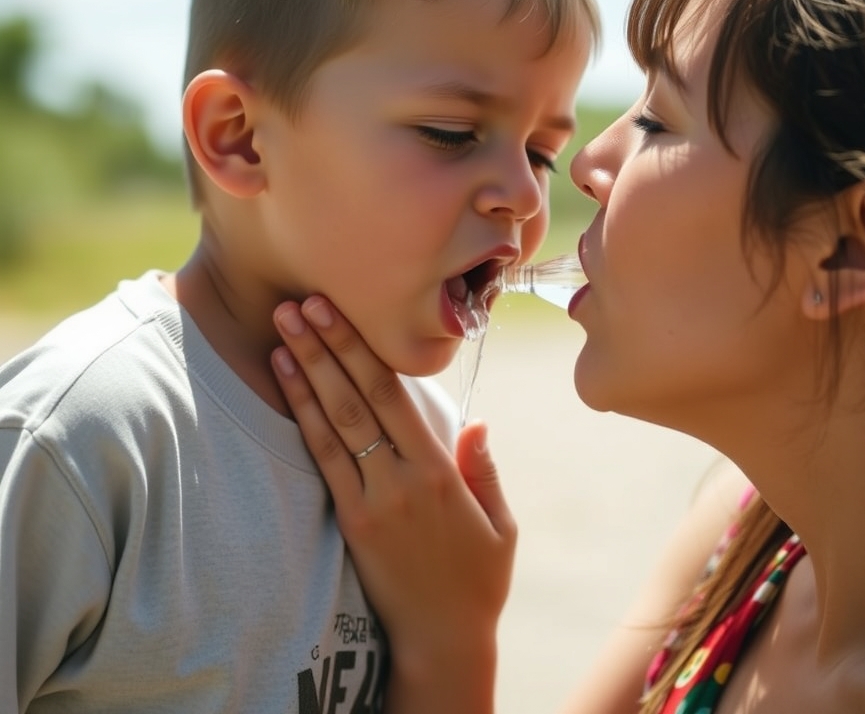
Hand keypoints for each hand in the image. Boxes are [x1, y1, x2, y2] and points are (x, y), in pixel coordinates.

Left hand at [271, 296, 514, 713]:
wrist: (442, 642)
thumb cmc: (478, 579)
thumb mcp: (501, 524)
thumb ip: (484, 469)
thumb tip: (477, 420)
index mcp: (439, 471)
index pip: (393, 395)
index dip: (361, 349)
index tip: (336, 311)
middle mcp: (400, 479)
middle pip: (356, 399)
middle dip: (325, 346)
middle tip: (297, 303)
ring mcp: (370, 501)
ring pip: (332, 424)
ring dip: (305, 374)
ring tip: (282, 331)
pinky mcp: (350, 523)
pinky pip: (322, 461)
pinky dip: (303, 419)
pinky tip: (288, 388)